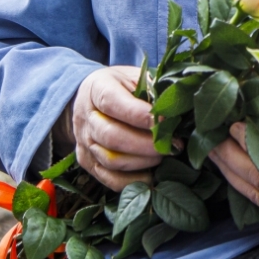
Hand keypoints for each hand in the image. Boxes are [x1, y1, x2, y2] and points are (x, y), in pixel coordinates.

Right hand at [61, 66, 159, 191]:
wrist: (91, 99)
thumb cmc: (121, 86)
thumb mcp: (134, 77)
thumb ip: (151, 89)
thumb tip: (174, 110)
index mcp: (96, 89)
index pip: (112, 103)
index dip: (139, 114)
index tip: (164, 121)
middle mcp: (85, 117)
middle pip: (111, 136)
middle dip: (146, 144)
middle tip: (171, 144)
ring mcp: (84, 142)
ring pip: (111, 160)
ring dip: (142, 162)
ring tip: (164, 155)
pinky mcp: (87, 162)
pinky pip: (109, 179)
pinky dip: (133, 181)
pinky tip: (152, 175)